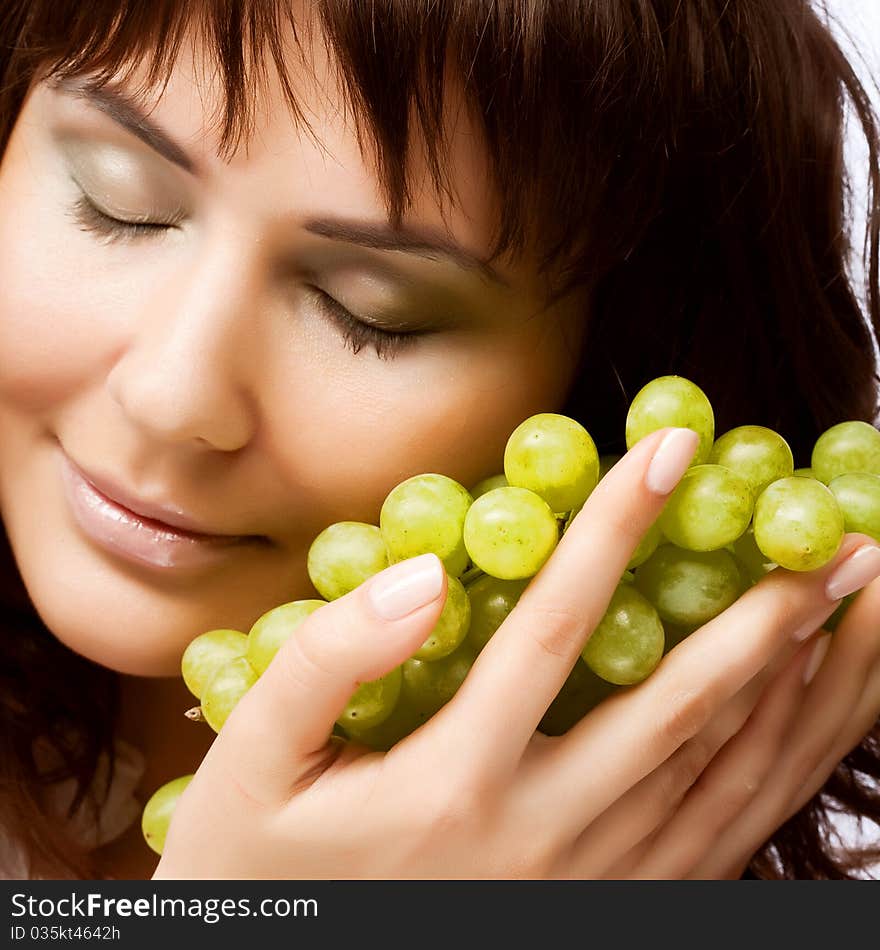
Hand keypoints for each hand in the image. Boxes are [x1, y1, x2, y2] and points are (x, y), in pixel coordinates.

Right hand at [152, 426, 879, 878]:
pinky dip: (777, 764)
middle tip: (840, 540)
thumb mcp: (254, 759)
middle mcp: (543, 838)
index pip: (555, 630)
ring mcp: (590, 885)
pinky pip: (721, 835)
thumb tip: (423, 579)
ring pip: (721, 776)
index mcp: (453, 786)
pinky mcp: (612, 908)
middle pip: (679, 709)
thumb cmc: (258, 865)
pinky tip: (805, 712)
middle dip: (766, 615)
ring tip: (850, 610)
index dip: (612, 529)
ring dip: (795, 685)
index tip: (667, 447)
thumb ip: (329, 660)